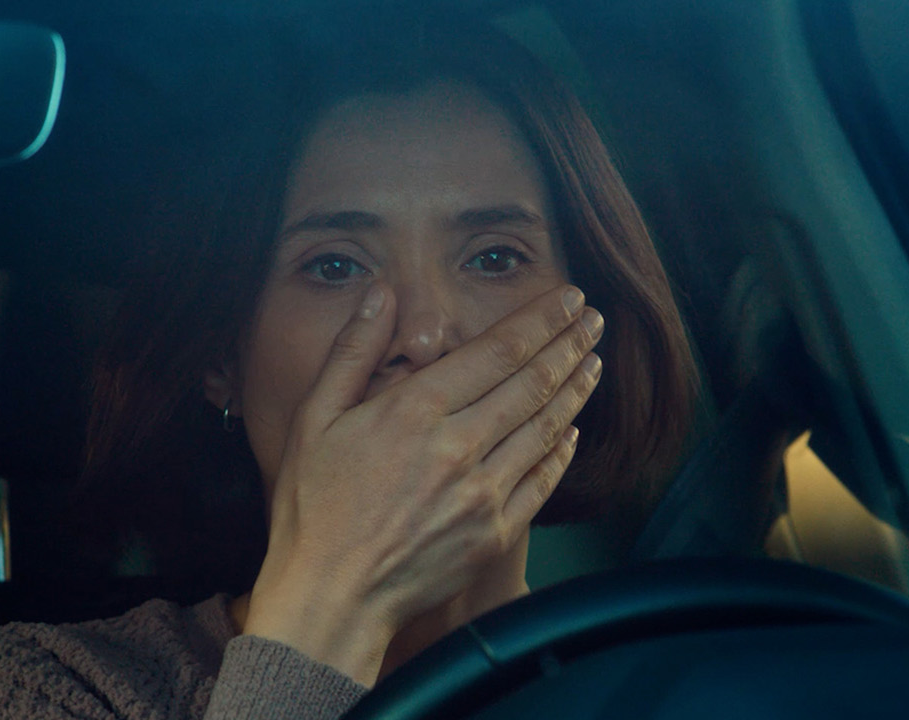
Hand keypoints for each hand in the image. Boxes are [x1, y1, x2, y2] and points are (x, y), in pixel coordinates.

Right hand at [243, 282, 602, 684]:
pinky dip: (563, 450)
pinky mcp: (494, 533)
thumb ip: (352, 351)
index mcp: (416, 410)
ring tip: (594, 362)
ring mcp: (483, 493)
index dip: (541, 318)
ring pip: (547, 428)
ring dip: (576, 390)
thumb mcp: (313, 418)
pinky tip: (573, 430)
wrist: (330, 596)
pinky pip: (542, 481)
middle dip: (570, 343)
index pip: (498, 350)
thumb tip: (380, 294)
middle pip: (534, 383)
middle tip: (595, 319)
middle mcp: (459, 447)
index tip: (569, 297)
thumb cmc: (313, 506)